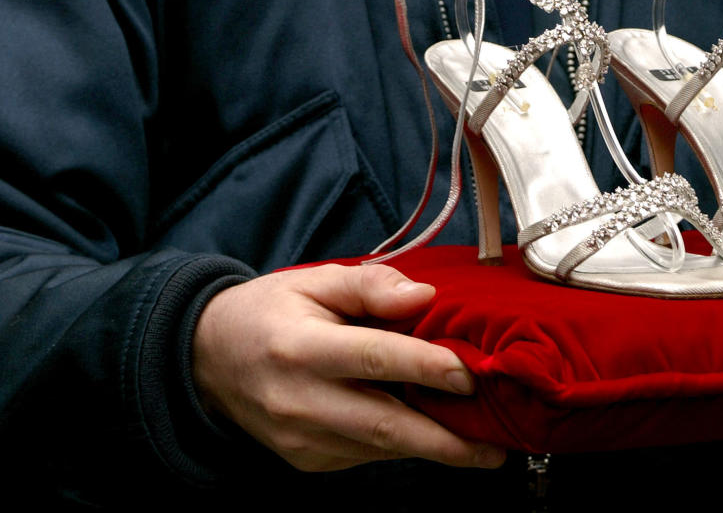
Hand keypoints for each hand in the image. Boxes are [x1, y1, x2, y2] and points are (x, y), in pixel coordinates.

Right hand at [191, 263, 506, 472]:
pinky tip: (430, 434)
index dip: (424, 367)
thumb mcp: (314, 280)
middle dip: (444, 442)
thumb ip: (370, 284)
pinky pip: (364, 454)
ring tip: (481, 443)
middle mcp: (300, 401)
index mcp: (301, 346)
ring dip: (431, 448)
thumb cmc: (270, 310)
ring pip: (378, 448)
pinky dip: (401, 445)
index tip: (469, 375)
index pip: (372, 357)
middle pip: (382, 426)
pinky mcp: (307, 461)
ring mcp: (302, 440)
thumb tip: (424, 297)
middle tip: (495, 448)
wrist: (209, 359)